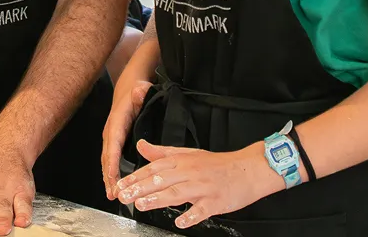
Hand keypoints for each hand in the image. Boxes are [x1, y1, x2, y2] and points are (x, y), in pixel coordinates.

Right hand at [101, 75, 152, 198]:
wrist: (128, 88)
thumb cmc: (136, 90)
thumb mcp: (140, 88)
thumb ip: (140, 91)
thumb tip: (139, 90)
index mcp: (117, 121)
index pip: (114, 143)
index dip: (112, 160)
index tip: (112, 175)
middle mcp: (111, 131)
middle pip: (107, 156)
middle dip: (109, 175)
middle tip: (113, 193)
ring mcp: (111, 137)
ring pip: (107, 160)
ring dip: (108, 178)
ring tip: (112, 195)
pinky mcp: (114, 142)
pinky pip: (110, 160)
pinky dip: (110, 173)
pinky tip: (114, 186)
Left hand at [115, 139, 285, 227]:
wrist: (246, 169)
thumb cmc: (216, 164)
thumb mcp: (188, 153)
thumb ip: (162, 152)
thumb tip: (141, 145)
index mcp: (182, 161)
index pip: (153, 168)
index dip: (136, 176)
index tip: (120, 185)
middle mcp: (190, 172)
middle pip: (162, 179)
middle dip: (140, 188)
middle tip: (124, 196)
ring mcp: (203, 187)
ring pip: (178, 193)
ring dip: (158, 199)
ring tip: (142, 205)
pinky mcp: (216, 201)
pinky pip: (202, 210)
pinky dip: (191, 215)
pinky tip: (180, 222)